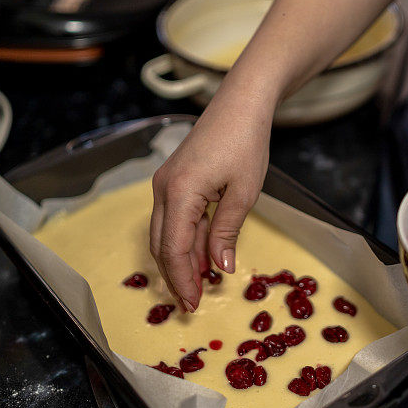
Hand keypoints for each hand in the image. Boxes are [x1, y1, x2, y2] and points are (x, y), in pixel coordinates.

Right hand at [149, 92, 271, 311]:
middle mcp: (164, 189)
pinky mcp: (175, 179)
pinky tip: (201, 256)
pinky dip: (187, 239)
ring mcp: (166, 183)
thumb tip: (221, 267)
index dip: (182, 280)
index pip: (173, 249)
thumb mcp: (244, 191)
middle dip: (176, 276)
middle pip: (162, 245)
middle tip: (193, 303)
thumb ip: (227, 231)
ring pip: (166, 233)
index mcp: (179, 192)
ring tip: (199, 285)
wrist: (240, 103)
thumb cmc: (245, 142)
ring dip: (181, 259)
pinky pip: (175, 218)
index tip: (193, 304)